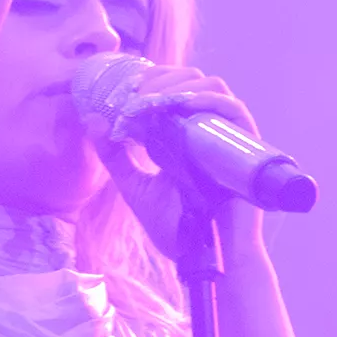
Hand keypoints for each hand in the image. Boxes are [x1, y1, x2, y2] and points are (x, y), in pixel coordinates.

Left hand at [87, 64, 269, 272]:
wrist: (203, 258)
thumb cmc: (177, 227)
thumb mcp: (134, 186)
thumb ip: (114, 156)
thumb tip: (92, 118)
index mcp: (182, 135)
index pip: (171, 90)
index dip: (148, 80)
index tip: (121, 89)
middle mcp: (205, 129)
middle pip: (191, 80)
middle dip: (159, 78)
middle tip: (132, 92)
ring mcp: (225, 136)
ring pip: (213, 87)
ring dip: (181, 83)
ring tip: (152, 98)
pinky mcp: (245, 147)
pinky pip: (234, 110)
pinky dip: (209, 99)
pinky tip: (183, 104)